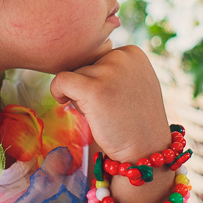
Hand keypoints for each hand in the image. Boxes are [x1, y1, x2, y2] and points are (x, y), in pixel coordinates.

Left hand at [49, 45, 170, 165]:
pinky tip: (64, 102)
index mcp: (133, 52)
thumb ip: (113, 67)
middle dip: (89, 85)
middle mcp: (123, 56)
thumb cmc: (135, 119)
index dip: (99, 79)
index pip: (99, 56)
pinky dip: (57, 91)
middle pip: (86, 63)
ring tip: (102, 112)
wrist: (146, 150)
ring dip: (80, 94)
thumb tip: (77, 54)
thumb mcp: (133, 83)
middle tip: (109, 108)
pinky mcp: (94, 89)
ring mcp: (109, 72)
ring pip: (75, 73)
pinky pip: (61, 80)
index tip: (114, 98)